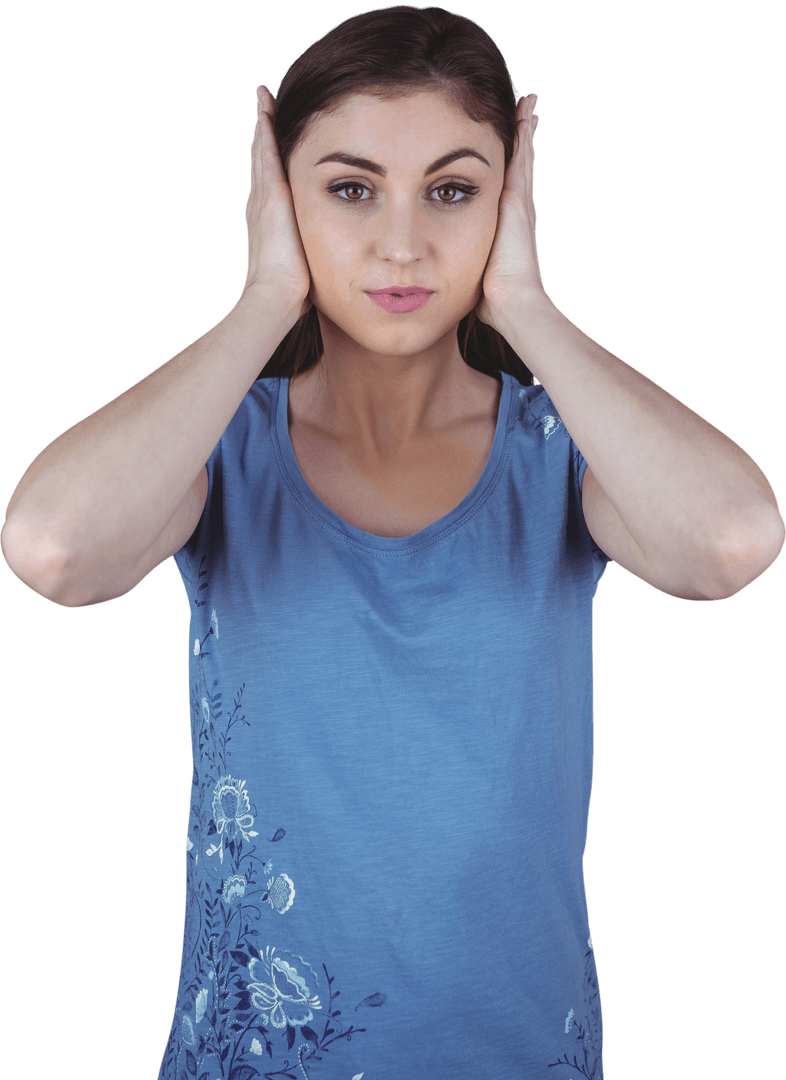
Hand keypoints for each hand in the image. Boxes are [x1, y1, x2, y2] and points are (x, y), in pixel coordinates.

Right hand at [241, 85, 312, 319]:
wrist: (275, 296)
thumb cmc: (290, 293)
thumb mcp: (300, 270)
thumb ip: (306, 260)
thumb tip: (316, 274)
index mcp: (268, 222)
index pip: (269, 184)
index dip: (269, 163)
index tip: (271, 144)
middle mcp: (260, 205)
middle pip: (261, 162)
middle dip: (263, 136)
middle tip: (263, 109)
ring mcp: (262, 198)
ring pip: (261, 152)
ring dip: (262, 125)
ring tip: (263, 99)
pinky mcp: (270, 194)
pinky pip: (265, 152)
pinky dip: (264, 130)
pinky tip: (266, 109)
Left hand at [475, 93, 545, 332]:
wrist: (513, 300)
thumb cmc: (493, 299)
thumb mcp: (475, 274)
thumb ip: (469, 270)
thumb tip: (452, 284)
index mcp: (508, 226)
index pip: (507, 188)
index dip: (509, 168)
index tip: (508, 150)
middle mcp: (518, 210)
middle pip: (520, 166)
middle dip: (522, 141)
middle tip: (525, 114)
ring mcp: (521, 202)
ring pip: (523, 155)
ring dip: (524, 129)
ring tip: (526, 103)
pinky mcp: (519, 198)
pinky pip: (522, 155)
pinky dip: (524, 132)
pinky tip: (524, 110)